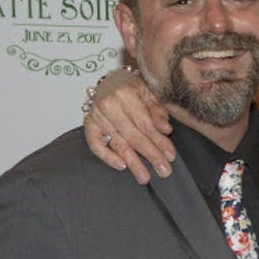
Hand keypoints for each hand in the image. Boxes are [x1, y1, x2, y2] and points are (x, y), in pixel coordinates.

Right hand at [82, 68, 175, 183]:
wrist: (110, 81)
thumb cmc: (134, 88)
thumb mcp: (150, 93)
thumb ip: (158, 111)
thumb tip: (166, 130)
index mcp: (126, 94)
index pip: (145, 124)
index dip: (159, 142)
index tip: (170, 156)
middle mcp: (108, 104)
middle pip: (133, 136)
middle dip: (150, 155)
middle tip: (164, 171)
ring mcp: (96, 115)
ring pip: (117, 143)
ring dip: (132, 162)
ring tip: (144, 177)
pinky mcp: (88, 124)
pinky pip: (95, 144)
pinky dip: (107, 157)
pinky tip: (121, 166)